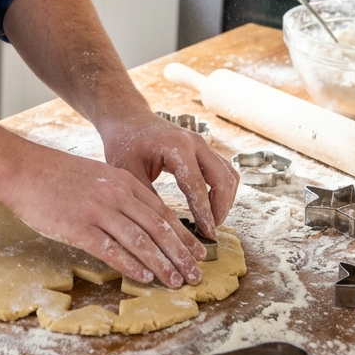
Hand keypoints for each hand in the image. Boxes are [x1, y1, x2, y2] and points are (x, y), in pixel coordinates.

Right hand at [0, 146, 208, 288]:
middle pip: (158, 228)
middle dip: (181, 254)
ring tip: (177, 281)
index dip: (183, 236)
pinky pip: (112, 250)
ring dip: (162, 264)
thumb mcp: (96, 176)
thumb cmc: (56, 174)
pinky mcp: (79, 227)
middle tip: (197, 274)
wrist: (22, 169)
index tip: (198, 252)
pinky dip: (131, 266)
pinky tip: (145, 278)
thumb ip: (119, 195)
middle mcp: (116, 194)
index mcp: (123, 181)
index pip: (163, 212)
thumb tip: (139, 222)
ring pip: (141, 241)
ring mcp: (98, 211)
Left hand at [98, 113, 238, 240]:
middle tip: (210, 232)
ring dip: (225, 200)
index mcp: (176, 146)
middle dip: (221, 208)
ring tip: (211, 222)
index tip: (208, 235)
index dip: (205, 212)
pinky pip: (224, 171)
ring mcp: (203, 144)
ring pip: (229, 175)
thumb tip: (166, 230)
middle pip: (224, 179)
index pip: (197, 185)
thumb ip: (147, 198)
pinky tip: (210, 208)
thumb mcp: (128, 172)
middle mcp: (196, 142)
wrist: (128, 119)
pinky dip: (222, 191)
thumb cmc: (124, 144)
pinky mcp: (204, 149)